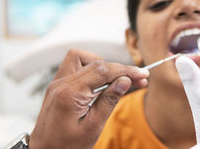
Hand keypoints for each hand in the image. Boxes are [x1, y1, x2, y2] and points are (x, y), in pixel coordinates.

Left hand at [29, 49, 148, 148]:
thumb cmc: (66, 146)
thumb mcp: (92, 127)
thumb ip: (108, 101)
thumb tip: (125, 81)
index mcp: (69, 94)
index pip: (103, 72)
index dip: (126, 71)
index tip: (142, 74)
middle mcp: (61, 83)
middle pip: (96, 63)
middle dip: (119, 69)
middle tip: (138, 79)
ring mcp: (57, 83)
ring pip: (84, 59)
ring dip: (104, 66)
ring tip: (117, 81)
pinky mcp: (58, 85)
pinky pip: (76, 66)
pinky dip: (92, 70)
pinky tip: (101, 82)